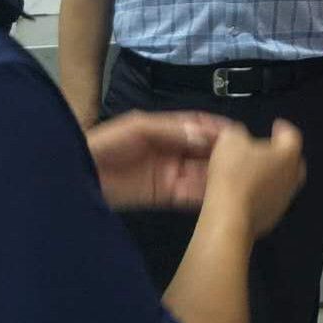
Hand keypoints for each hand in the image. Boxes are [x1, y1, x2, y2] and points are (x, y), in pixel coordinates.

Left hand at [88, 111, 227, 208]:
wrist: (74, 176)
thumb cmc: (105, 144)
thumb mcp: (137, 127)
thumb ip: (171, 129)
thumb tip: (205, 135)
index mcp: (165, 128)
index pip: (199, 125)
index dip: (218, 129)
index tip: (241, 134)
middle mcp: (172, 149)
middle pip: (204, 150)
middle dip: (224, 155)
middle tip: (249, 162)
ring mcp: (168, 173)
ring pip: (200, 173)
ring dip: (218, 176)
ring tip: (240, 181)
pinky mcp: (162, 195)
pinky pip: (189, 194)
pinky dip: (205, 195)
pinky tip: (221, 197)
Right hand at [205, 119, 305, 237]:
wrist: (230, 216)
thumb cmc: (234, 175)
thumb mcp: (230, 141)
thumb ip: (238, 133)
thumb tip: (239, 136)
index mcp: (287, 154)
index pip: (292, 136)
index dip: (283, 128)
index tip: (277, 125)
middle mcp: (292, 176)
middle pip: (293, 161)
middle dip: (282, 154)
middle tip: (269, 149)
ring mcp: (284, 198)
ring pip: (283, 182)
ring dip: (272, 174)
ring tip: (256, 170)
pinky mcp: (272, 217)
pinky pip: (270, 199)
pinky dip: (262, 193)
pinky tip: (248, 191)